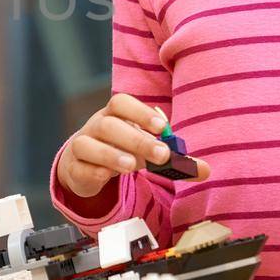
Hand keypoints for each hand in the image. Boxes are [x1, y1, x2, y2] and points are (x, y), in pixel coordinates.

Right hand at [58, 93, 209, 197]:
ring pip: (87, 144)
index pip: (121, 103)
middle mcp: (95, 126)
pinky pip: (79, 167)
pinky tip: (106, 176)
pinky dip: (93, 171)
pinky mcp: (74, 168)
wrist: (85, 164)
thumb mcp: (148, 150)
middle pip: (109, 125)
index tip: (162, 127)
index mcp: (114, 114)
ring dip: (111, 154)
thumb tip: (206, 170)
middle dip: (136, 139)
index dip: (140, 112)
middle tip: (161, 155)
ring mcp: (81, 147)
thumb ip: (175, 159)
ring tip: (132, 166)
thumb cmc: (122, 150)